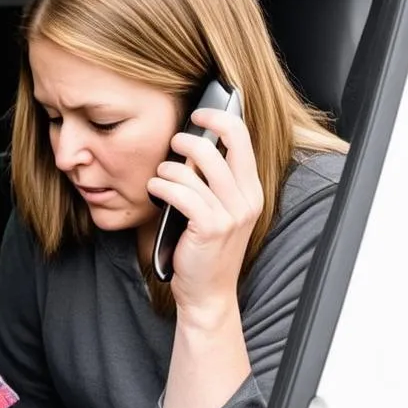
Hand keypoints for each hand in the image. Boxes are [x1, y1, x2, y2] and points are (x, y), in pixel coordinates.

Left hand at [147, 107, 264, 324]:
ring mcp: (230, 215)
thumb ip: (214, 182)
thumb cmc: (206, 250)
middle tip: (173, 143)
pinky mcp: (209, 228)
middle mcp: (246, 200)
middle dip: (188, 139)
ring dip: (168, 169)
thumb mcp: (219, 212)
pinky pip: (180, 193)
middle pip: (217, 148)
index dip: (220, 119)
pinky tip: (155, 190)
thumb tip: (192, 145)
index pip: (243, 139)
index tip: (200, 113)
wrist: (208, 293)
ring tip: (160, 177)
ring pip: (193, 171)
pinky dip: (162, 187)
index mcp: (252, 191)